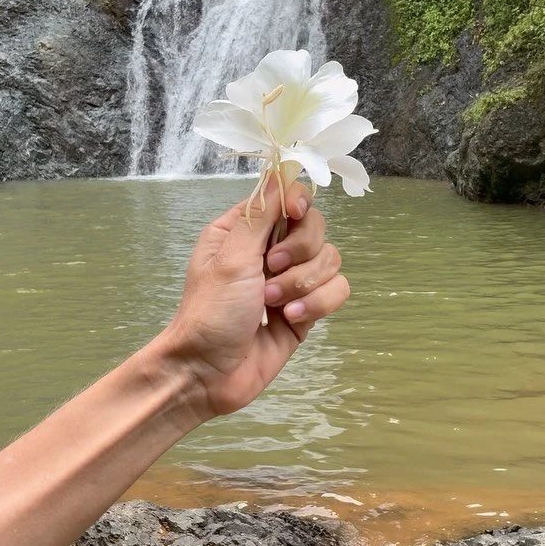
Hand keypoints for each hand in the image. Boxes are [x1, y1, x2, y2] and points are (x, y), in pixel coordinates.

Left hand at [168, 179, 349, 416]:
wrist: (207, 374)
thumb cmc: (209, 312)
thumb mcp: (230, 256)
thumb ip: (261, 215)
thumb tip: (282, 172)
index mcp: (245, 229)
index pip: (288, 197)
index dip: (298, 202)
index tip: (295, 214)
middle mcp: (269, 250)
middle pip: (315, 228)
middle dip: (299, 253)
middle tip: (268, 272)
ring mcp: (290, 280)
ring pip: (330, 260)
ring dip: (303, 284)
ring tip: (272, 305)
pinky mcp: (307, 309)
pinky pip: (337, 290)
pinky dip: (318, 304)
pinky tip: (290, 319)